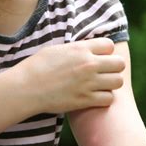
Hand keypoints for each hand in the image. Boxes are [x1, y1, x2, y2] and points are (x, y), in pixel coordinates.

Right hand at [10, 38, 125, 114]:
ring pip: (118, 81)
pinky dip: (103, 99)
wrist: (26, 88)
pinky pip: (109, 99)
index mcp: (80, 49)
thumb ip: (75, 49)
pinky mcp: (85, 99)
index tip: (98, 58)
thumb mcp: (55, 50)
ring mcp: (88, 83)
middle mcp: (88, 64)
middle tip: (102, 73)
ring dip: (110, 84)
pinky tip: (93, 97)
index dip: (105, 52)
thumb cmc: (35, 67)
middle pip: (119, 63)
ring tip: (99, 86)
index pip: (109, 45)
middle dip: (113, 68)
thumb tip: (85, 49)